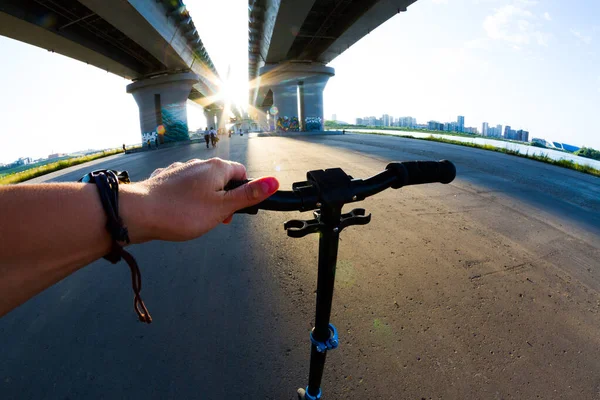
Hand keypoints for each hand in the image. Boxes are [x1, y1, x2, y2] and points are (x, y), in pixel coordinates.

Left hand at [122, 158, 278, 242]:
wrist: (136, 213)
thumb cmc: (181, 212)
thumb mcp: (222, 208)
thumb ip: (249, 195)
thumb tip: (275, 181)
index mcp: (216, 168)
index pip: (241, 172)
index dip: (244, 192)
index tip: (236, 210)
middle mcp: (198, 164)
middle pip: (221, 178)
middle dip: (224, 199)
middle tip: (218, 220)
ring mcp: (179, 170)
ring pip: (201, 184)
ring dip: (205, 200)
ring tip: (197, 219)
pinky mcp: (164, 180)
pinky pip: (182, 187)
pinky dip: (186, 198)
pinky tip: (179, 211)